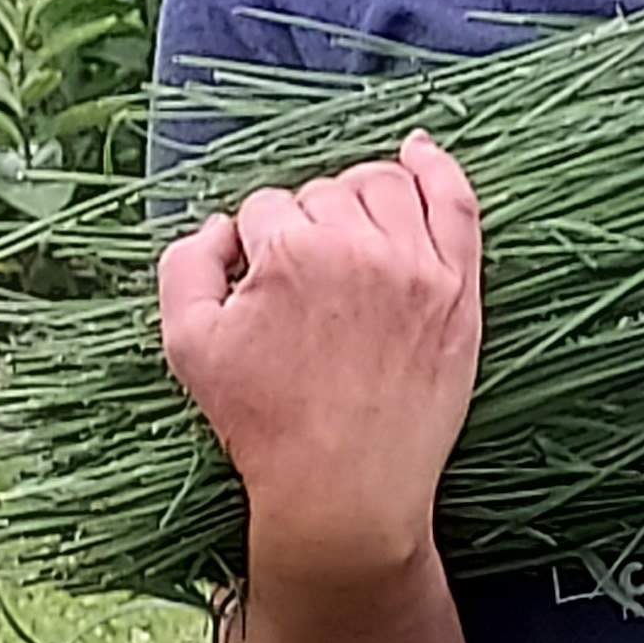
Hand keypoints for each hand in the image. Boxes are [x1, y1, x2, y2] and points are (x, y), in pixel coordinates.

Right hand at [156, 129, 481, 582]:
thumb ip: (184, 265)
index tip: (263, 292)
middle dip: (305, 225)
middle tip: (304, 288)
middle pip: (324, 192)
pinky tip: (420, 152)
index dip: (257, 247)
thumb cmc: (264, 423)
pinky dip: (439, 169)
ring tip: (347, 234)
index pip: (265, 209)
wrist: (344, 490)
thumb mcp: (187, 344)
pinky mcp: (458, 291)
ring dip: (358, 195)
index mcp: (289, 251)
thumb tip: (219, 227)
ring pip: (384, 185)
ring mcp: (417, 266)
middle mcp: (358, 246)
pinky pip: (456, 203)